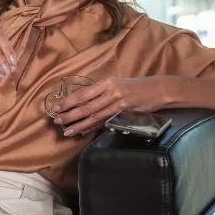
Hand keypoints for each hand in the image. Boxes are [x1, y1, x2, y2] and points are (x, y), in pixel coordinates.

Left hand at [51, 76, 169, 136]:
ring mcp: (119, 105)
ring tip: (66, 131)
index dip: (68, 101)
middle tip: (57, 121)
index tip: (56, 107)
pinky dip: (94, 128)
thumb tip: (81, 100)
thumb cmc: (134, 86)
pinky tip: (84, 132)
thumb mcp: (116, 83)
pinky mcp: (126, 115)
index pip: (83, 94)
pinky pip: (106, 122)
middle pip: (86, 107)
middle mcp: (111, 93)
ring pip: (95, 117)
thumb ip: (100, 91)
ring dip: (79, 125)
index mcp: (107, 83)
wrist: (157, 90)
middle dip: (69, 115)